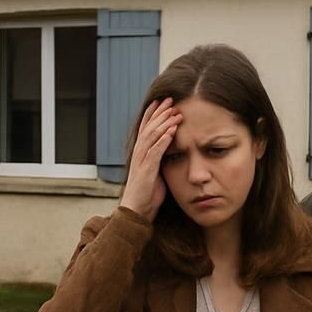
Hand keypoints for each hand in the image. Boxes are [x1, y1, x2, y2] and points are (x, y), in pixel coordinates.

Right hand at [118, 98, 182, 221]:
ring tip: (175, 112)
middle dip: (159, 112)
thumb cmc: (147, 194)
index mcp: (141, 153)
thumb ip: (160, 160)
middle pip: (149, 127)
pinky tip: (172, 131)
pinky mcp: (146, 170)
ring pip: (151, 136)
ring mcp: (141, 161)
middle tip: (170, 100)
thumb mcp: (155, 173)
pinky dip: (164, 140)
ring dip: (164, 123)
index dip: (153, 114)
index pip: (145, 128)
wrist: (136, 211)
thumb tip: (171, 151)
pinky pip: (155, 151)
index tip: (162, 101)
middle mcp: (139, 154)